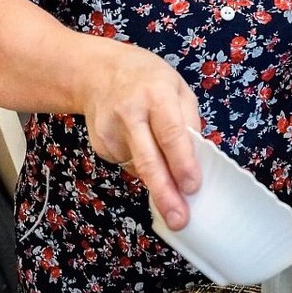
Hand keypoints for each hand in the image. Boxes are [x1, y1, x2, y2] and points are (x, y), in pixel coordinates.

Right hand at [78, 40, 202, 230]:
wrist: (96, 73)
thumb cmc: (147, 79)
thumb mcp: (177, 87)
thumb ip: (188, 121)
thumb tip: (195, 158)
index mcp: (156, 96)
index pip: (171, 134)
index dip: (182, 163)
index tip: (192, 187)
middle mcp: (130, 115)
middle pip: (149, 161)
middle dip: (165, 194)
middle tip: (179, 220)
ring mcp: (111, 133)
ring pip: (140, 169)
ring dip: (159, 184)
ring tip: (170, 191)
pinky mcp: (101, 146)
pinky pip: (129, 165)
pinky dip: (142, 165)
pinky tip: (142, 146)